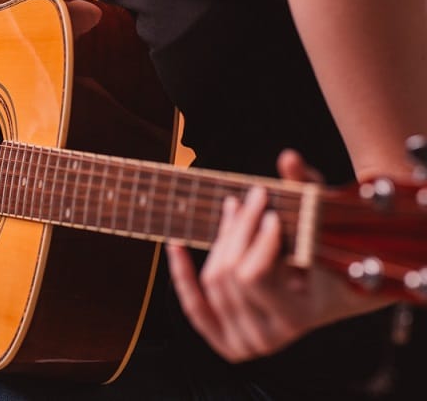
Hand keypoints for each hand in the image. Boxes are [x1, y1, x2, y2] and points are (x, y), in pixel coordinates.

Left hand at [166, 150, 389, 361]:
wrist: (327, 296)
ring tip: (234, 210)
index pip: (253, 277)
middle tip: (251, 199)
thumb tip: (287, 157)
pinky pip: (194, 304)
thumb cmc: (327, 256)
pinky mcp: (223, 339)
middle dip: (239, 232)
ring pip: (213, 281)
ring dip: (221, 241)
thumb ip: (307, 190)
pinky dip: (182, 275)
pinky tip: (174, 245)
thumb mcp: (322, 226)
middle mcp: (267, 338)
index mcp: (297, 319)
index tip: (272, 215)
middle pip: (229, 275)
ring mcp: (243, 343)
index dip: (257, 242)